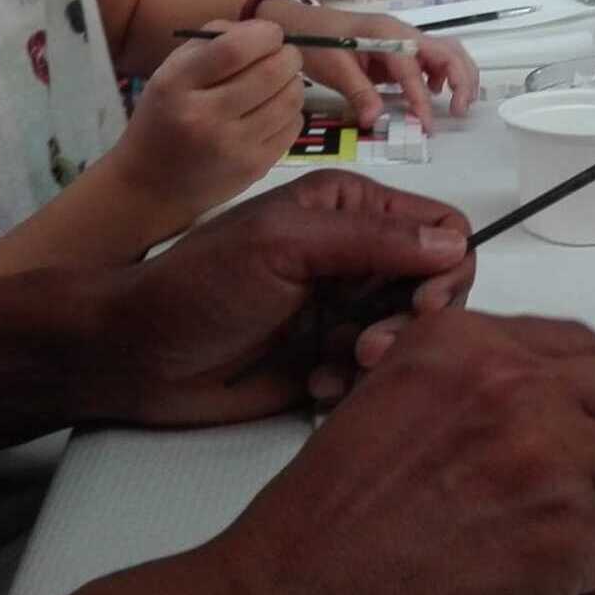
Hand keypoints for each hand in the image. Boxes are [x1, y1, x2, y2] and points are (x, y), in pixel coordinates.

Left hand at [83, 172, 474, 425]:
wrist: (137, 356)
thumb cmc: (202, 286)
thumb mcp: (284, 246)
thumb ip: (370, 241)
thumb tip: (457, 246)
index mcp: (351, 209)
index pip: (442, 229)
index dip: (445, 269)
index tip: (419, 307)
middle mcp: (357, 254)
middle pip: (436, 287)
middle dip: (413, 322)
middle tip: (368, 349)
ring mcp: (346, 308)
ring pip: (415, 335)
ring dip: (384, 357)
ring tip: (334, 369)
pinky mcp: (332, 356)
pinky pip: (381, 373)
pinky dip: (357, 383)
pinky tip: (316, 385)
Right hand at [109, 20, 302, 220]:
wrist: (151, 188)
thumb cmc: (163, 120)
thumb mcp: (169, 73)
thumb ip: (210, 43)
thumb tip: (261, 31)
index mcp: (177, 85)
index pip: (235, 49)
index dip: (264, 34)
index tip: (269, 34)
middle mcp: (205, 117)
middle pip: (271, 72)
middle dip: (288, 56)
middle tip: (283, 55)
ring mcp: (233, 147)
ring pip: (290, 99)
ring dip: (293, 82)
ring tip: (280, 81)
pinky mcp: (255, 167)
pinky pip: (294, 126)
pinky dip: (291, 111)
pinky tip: (273, 110)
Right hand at [206, 311, 594, 594]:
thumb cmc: (327, 530)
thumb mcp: (387, 405)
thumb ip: (462, 387)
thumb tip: (536, 402)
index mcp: (463, 345)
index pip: (578, 348)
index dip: (592, 403)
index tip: (589, 438)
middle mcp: (510, 384)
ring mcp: (546, 454)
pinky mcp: (566, 531)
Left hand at [273, 5, 478, 131]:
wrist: (301, 24)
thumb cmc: (316, 43)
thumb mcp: (333, 69)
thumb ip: (358, 93)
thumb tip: (375, 120)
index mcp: (386, 34)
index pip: (413, 69)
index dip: (421, 100)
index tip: (425, 126)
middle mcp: (403, 32)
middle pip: (448, 50)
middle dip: (461, 80)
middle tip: (460, 111)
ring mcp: (404, 38)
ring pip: (447, 51)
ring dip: (459, 76)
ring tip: (457, 104)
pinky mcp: (401, 48)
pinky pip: (433, 57)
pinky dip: (443, 74)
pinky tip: (433, 92)